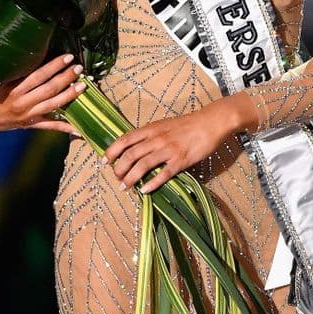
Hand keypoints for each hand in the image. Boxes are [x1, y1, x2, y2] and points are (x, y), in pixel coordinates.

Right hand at [0, 53, 84, 134]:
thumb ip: (9, 69)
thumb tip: (25, 51)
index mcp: (13, 91)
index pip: (38, 76)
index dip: (54, 66)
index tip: (67, 57)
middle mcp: (22, 104)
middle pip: (49, 90)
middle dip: (65, 78)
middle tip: (79, 68)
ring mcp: (28, 116)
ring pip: (52, 106)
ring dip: (69, 96)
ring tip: (83, 86)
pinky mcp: (30, 125)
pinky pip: (50, 126)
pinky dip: (64, 127)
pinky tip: (79, 128)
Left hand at [102, 98, 243, 194]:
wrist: (209, 123)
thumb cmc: (186, 125)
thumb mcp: (164, 125)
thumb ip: (149, 135)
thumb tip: (134, 147)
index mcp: (151, 129)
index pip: (126, 139)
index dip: (112, 150)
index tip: (104, 160)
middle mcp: (157, 139)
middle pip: (131, 154)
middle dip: (120, 168)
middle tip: (116, 177)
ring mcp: (168, 150)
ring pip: (143, 165)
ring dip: (131, 177)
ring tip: (124, 187)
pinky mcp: (180, 161)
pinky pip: (163, 174)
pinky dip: (152, 183)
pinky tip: (144, 190)